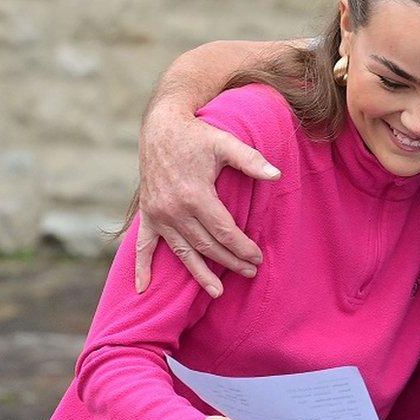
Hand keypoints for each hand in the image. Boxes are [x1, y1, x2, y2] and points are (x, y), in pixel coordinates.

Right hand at [136, 103, 280, 296]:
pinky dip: (143, 268)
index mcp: (195, 195)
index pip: (224, 231)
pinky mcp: (148, 215)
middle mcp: (174, 210)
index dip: (242, 247)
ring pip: (183, 252)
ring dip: (200, 273)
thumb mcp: (226, 143)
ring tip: (218, 292)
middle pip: (207, 245)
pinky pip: (143, 246)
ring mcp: (158, 215)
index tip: (258, 257)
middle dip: (230, 261)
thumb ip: (251, 160)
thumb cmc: (197, 135)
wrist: (161, 127)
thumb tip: (277, 174)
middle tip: (250, 272)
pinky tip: (144, 289)